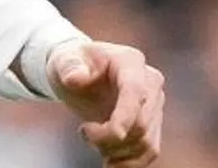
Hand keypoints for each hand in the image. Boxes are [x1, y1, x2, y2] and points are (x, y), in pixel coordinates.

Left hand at [49, 40, 164, 166]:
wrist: (79, 72)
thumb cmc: (71, 64)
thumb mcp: (63, 60)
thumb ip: (69, 66)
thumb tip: (75, 78)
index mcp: (130, 61)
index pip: (135, 92)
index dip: (126, 115)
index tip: (113, 134)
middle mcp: (150, 82)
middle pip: (141, 123)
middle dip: (110, 138)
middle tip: (84, 132)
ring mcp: (154, 104)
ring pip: (146, 142)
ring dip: (118, 152)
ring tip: (93, 142)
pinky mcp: (152, 123)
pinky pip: (149, 152)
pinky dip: (130, 163)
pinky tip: (109, 163)